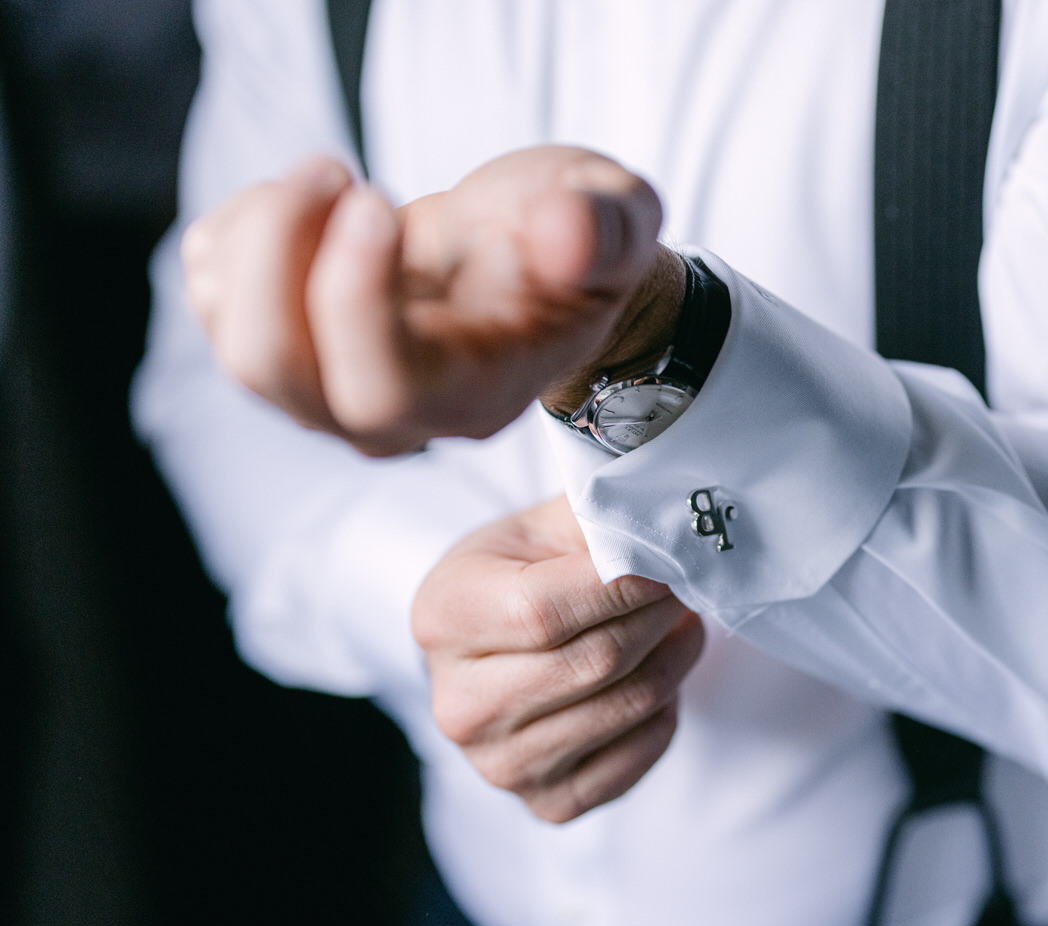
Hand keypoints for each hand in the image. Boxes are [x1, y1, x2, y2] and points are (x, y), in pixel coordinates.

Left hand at [182, 147, 684, 455]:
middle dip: (279, 255)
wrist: (535, 264)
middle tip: (336, 170)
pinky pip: (212, 303)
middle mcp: (393, 416)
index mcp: (476, 393)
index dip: (354, 299)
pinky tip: (306, 204)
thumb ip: (605, 229)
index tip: (372, 200)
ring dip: (258, 238)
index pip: (384, 387)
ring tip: (330, 175)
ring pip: (239, 346)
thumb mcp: (617, 219)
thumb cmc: (570, 245)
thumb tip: (564, 235)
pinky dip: (235, 234)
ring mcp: (329, 392)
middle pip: (280, 373)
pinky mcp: (286, 352)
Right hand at [412, 496, 703, 822]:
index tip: (665, 561)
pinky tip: (657, 674)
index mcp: (443, 617)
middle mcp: (459, 704)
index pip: (545, 611)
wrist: (491, 644)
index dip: (623, 585)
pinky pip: (637, 757)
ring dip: (673, 657)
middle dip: (658, 616)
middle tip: (685, 584)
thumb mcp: (539, 526)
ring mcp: (499, 764)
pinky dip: (664, 712)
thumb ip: (597, 518)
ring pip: (626, 707)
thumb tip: (667, 524)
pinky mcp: (546, 802)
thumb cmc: (518, 573)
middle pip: (595, 662)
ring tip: (680, 622)